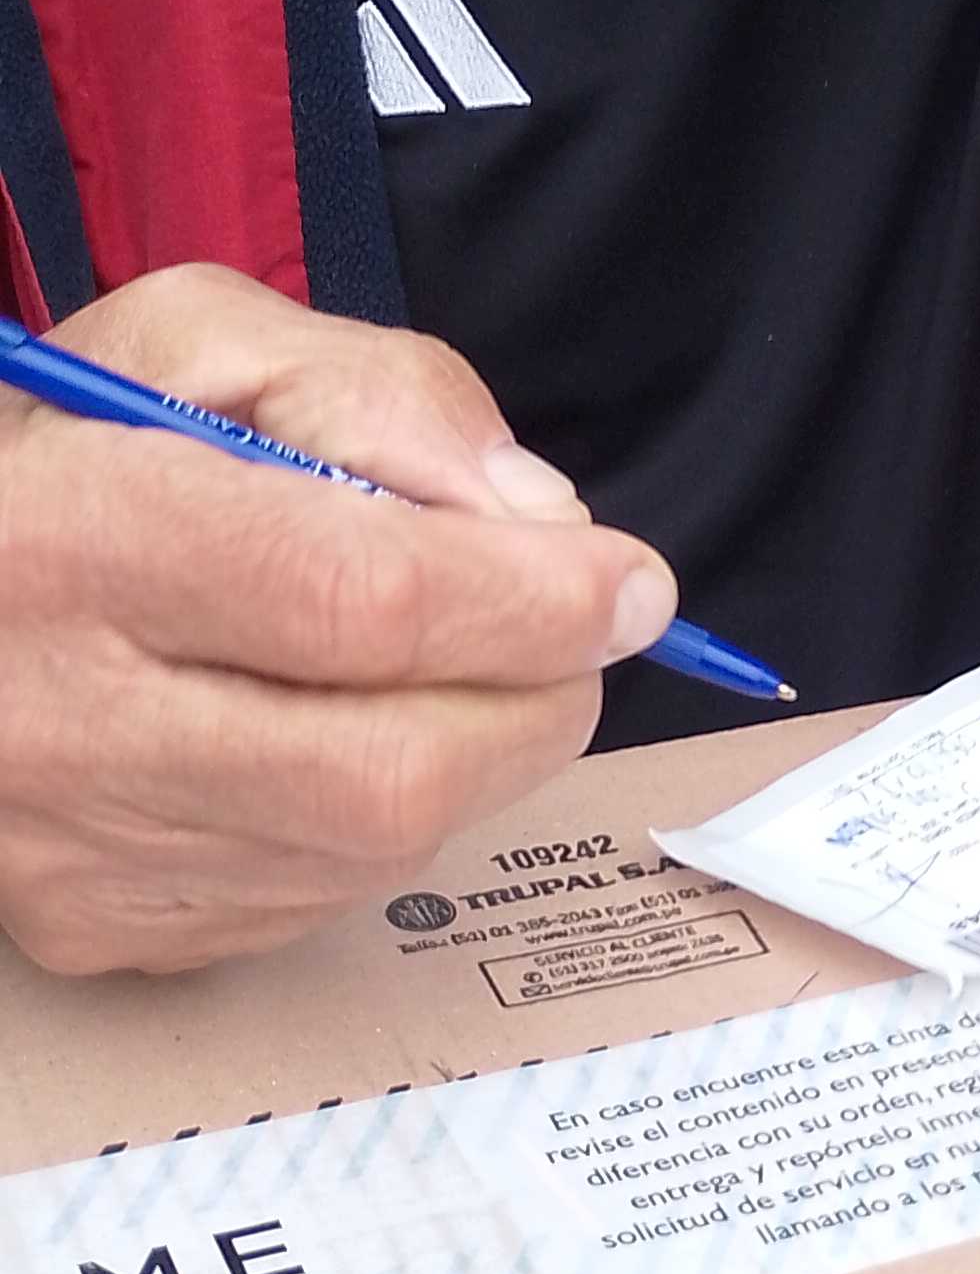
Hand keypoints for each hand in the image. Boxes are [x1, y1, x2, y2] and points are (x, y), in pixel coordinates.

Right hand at [0, 265, 675, 977]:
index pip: (359, 602)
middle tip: (570, 639)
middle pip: (389, 771)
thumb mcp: (197, 343)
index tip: (627, 585)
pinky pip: (309, 903)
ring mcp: (72, 853)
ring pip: (368, 854)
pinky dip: (369, 824)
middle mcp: (54, 720)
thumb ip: (377, 395)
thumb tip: (537, 521)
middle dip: (533, 704)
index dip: (530, 603)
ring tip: (431, 666)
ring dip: (462, 761)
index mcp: (71, 538)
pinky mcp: (94, 930)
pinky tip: (326, 736)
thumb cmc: (59, 449)